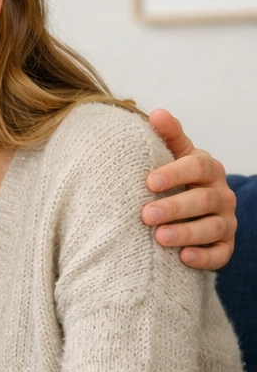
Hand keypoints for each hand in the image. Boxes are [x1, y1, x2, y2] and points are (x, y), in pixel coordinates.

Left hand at [145, 109, 236, 269]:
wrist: (191, 210)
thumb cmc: (176, 178)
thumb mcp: (175, 155)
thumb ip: (168, 136)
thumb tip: (157, 113)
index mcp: (207, 169)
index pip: (198, 167)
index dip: (175, 173)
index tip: (149, 182)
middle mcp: (221, 194)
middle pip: (202, 200)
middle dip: (174, 207)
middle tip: (145, 215)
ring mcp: (225, 220)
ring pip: (212, 228)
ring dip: (186, 233)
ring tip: (159, 237)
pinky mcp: (225, 246)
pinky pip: (220, 254)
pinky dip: (204, 257)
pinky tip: (183, 258)